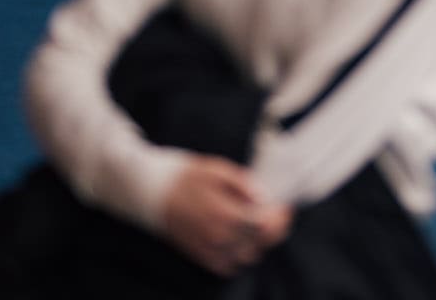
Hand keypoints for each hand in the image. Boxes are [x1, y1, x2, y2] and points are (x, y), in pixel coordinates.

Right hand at [160, 157, 290, 275]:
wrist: (150, 192)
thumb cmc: (184, 176)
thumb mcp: (217, 169)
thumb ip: (244, 185)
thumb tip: (264, 198)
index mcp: (226, 214)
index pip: (266, 225)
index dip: (280, 216)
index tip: (285, 206)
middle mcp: (219, 238)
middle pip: (261, 242)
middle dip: (273, 227)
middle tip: (275, 212)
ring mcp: (209, 250)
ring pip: (247, 256)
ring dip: (257, 241)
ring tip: (255, 223)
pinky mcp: (200, 257)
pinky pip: (228, 266)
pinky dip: (238, 255)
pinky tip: (238, 238)